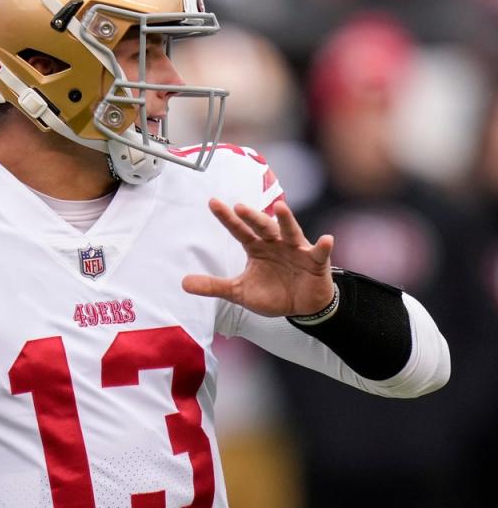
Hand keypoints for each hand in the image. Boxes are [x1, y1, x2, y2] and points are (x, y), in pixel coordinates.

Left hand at [182, 198, 334, 316]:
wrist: (302, 307)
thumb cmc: (273, 293)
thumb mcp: (239, 292)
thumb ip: (214, 286)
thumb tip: (183, 283)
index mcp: (256, 247)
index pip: (239, 230)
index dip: (227, 218)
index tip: (212, 203)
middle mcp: (275, 243)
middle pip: (263, 226)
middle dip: (252, 217)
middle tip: (239, 207)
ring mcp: (296, 249)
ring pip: (290, 232)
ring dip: (286, 220)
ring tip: (280, 208)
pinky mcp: (316, 261)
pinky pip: (320, 252)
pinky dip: (323, 246)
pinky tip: (325, 240)